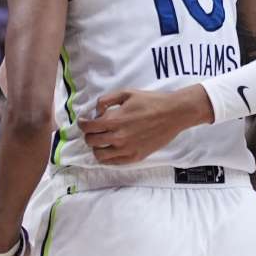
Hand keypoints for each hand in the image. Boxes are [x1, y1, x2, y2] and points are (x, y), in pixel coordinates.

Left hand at [78, 86, 212, 164]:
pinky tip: (111, 149)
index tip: (83, 121)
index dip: (82, 124)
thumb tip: (96, 111)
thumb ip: (107, 100)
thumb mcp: (127, 93)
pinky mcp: (135, 157)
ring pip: (100, 155)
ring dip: (97, 147)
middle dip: (89, 134)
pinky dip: (108, 157)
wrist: (173, 114)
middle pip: (91, 141)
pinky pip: (114, 162)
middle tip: (93, 130)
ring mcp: (127, 149)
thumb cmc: (151, 101)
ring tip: (101, 141)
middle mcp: (119, 137)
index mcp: (115, 120)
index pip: (88, 127)